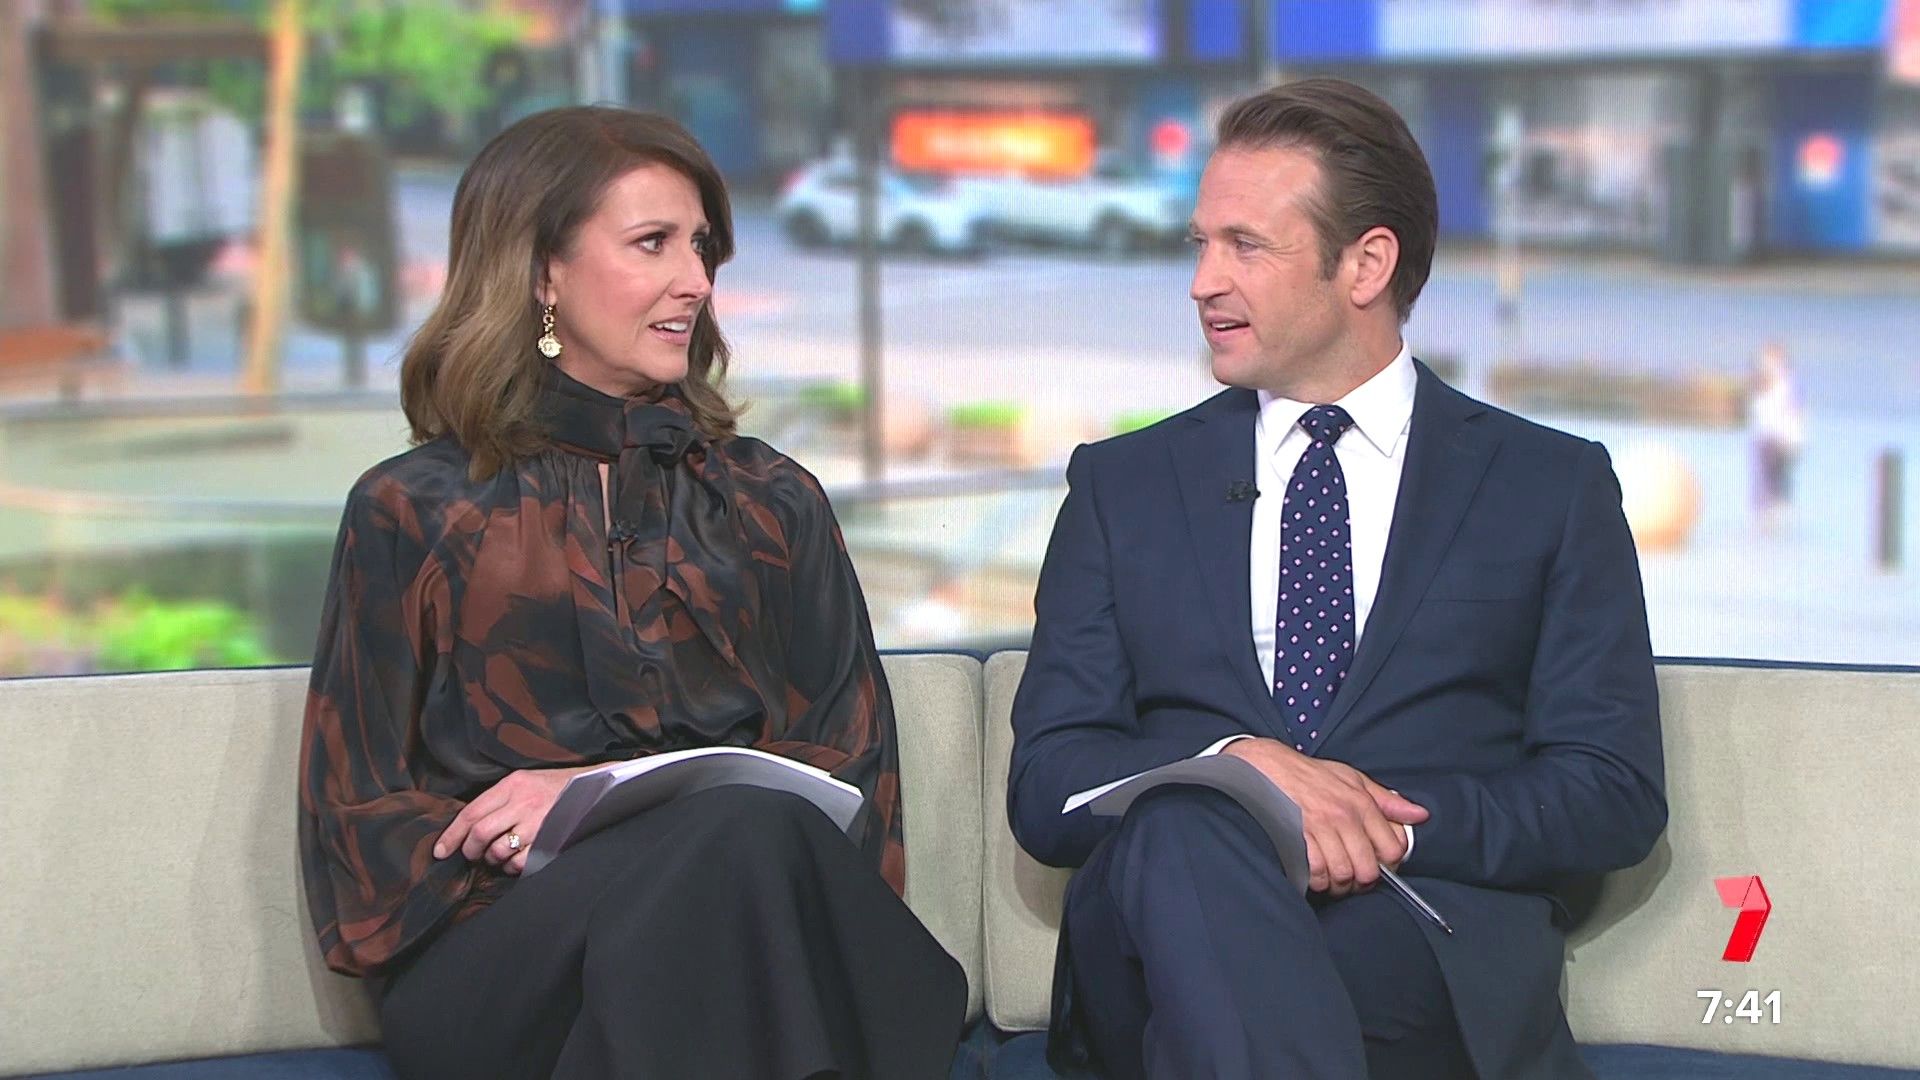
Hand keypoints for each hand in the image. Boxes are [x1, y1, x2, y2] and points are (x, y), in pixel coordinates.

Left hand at [434, 763, 611, 875]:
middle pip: (480, 834)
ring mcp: (537, 824)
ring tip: (498, 855)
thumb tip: (468, 825)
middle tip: (472, 855)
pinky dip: (511, 867)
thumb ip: (498, 798)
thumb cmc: (555, 787)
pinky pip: (518, 863)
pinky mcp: (549, 842)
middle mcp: (522, 803)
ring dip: (492, 859)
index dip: (452, 835)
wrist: (595, 789)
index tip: (441, 852)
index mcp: (512, 785)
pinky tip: (515, 860)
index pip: (471, 813)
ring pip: (497, 852)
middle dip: (470, 850)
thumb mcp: (524, 781)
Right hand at [1221, 738, 1428, 896]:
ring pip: (1342, 875)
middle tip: (1356, 878)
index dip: (1389, 864)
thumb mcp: (1354, 779)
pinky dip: (1318, 880)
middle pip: (1368, 870)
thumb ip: (1388, 800)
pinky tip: (1317, 874)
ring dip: (1340, 884)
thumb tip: (1419, 814)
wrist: (1267, 767)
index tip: (1379, 864)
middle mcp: (1343, 817)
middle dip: (1363, 881)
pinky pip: (1316, 873)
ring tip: (1335, 879)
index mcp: (1361, 803)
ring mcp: (1319, 829)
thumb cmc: (1311, 775)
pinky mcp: (1297, 838)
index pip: (1392, 848)